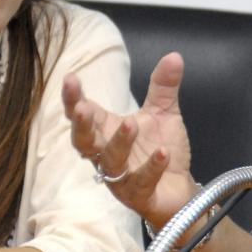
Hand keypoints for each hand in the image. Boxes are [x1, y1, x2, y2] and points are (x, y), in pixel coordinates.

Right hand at [62, 52, 197, 227]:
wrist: (180, 190)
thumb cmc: (161, 150)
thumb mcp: (163, 114)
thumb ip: (164, 87)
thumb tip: (174, 56)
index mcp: (108, 131)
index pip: (85, 114)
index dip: (74, 99)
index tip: (71, 78)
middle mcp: (108, 155)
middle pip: (85, 141)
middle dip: (82, 125)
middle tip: (83, 107)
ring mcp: (122, 177)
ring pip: (111, 161)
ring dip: (119, 142)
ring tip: (132, 124)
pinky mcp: (140, 195)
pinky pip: (142, 182)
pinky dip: (151, 167)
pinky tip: (162, 153)